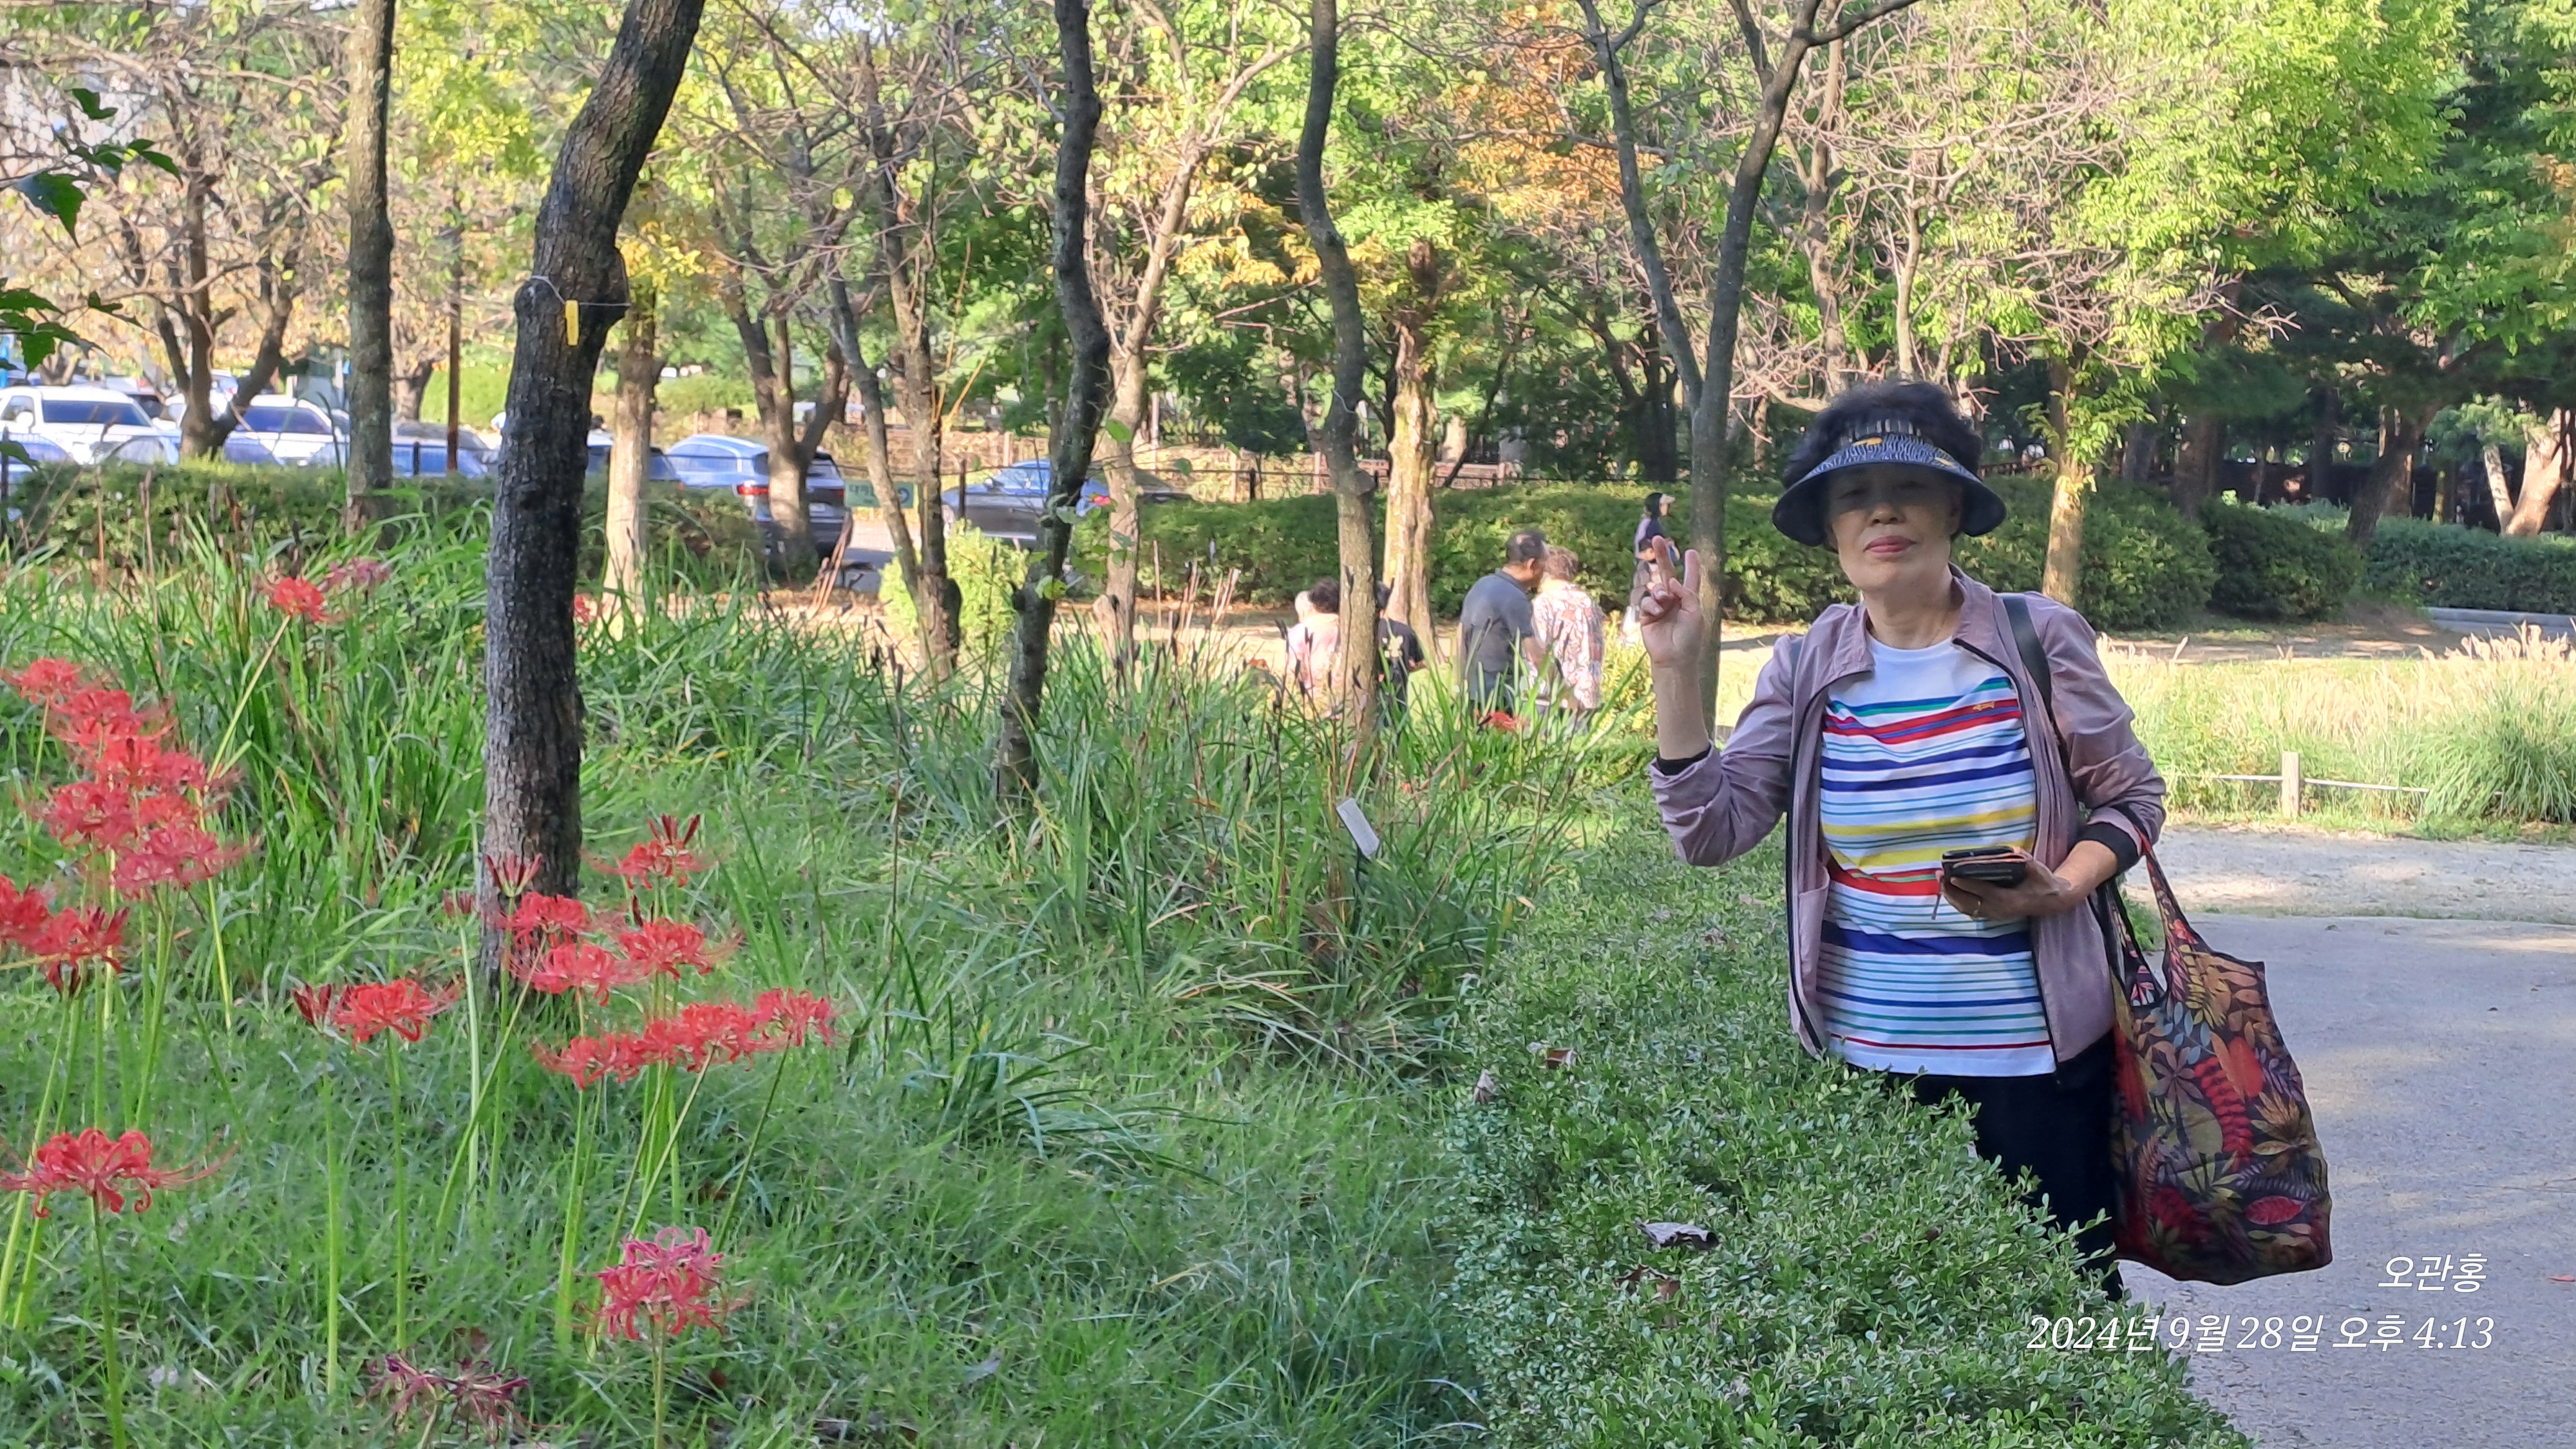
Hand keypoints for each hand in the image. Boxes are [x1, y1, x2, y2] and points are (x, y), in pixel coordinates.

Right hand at [1635, 538, 1705, 673]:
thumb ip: (1685, 593)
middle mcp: (1673, 600)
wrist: (1674, 657)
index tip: (1691, 551)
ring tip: (1664, 600)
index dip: (1691, 565)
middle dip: (1663, 557)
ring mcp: (1659, 607)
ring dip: (1659, 591)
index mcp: (1688, 599)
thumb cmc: (1689, 636)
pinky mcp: (1647, 616)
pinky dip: (1651, 605)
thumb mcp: (1694, 611)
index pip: (1690, 578)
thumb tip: (1671, 581)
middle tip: (1658, 539)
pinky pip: (1646, 602)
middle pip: (1667, 574)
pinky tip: (1656, 612)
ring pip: (1656, 588)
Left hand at [1940, 850, 2085, 922]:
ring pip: (1967, 909)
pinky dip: (1957, 901)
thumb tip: (2009, 851)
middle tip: (1940, 875)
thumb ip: (2022, 859)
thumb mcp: (2035, 868)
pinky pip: (1970, 910)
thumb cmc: (2042, 881)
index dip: (1968, 885)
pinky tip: (1949, 890)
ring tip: (1940, 881)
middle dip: (1952, 890)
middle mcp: (1999, 910)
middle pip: (1970, 903)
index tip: (1953, 877)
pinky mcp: (1992, 915)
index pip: (1984, 892)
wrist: (2051, 900)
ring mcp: (1995, 915)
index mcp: (2010, 899)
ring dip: (1951, 896)